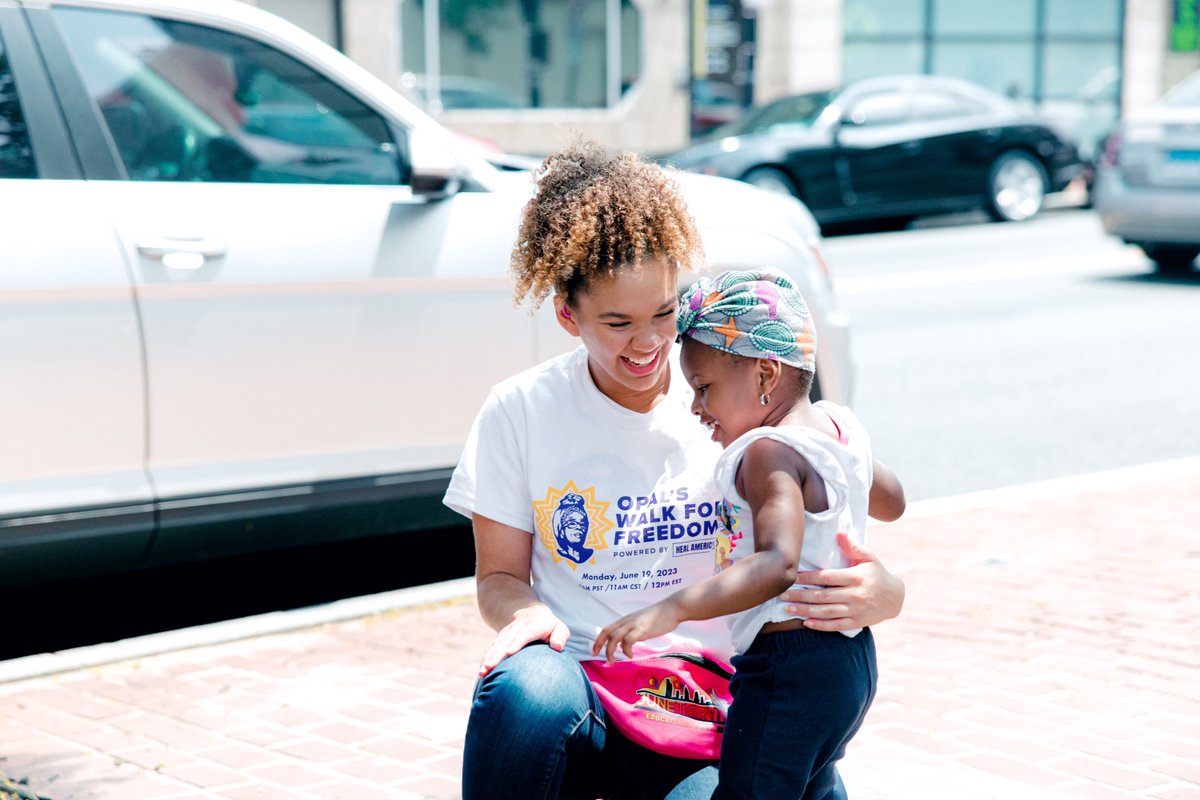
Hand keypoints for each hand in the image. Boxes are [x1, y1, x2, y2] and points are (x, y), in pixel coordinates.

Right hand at [478, 604, 569, 676]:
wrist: (530, 613)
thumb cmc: (548, 626)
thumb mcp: (558, 628)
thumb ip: (560, 635)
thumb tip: (556, 646)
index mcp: (532, 625)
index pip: (523, 633)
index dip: (516, 643)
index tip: (509, 653)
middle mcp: (516, 628)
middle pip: (505, 641)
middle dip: (496, 654)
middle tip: (490, 668)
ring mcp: (506, 634)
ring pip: (495, 645)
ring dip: (488, 658)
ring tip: (482, 672)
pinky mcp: (499, 640)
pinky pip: (491, 649)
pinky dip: (485, 660)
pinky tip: (481, 673)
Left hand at [592, 601, 683, 663]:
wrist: (673, 608)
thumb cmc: (661, 616)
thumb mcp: (642, 622)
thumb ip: (634, 630)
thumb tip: (629, 641)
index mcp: (626, 619)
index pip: (607, 628)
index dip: (599, 639)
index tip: (595, 649)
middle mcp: (627, 621)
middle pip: (607, 631)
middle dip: (599, 644)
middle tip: (595, 655)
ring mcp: (634, 624)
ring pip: (614, 637)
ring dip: (610, 650)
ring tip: (612, 661)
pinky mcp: (642, 629)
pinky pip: (628, 641)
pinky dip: (626, 650)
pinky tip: (630, 655)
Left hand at [782, 532, 904, 631]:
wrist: (895, 598)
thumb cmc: (877, 574)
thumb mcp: (869, 557)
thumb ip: (852, 546)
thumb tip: (839, 532)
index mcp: (856, 577)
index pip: (827, 577)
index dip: (809, 577)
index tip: (793, 577)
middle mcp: (855, 595)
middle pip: (823, 596)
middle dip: (801, 595)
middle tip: (782, 595)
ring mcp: (856, 610)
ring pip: (826, 612)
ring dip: (805, 610)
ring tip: (788, 608)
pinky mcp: (856, 622)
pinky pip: (835, 625)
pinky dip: (820, 625)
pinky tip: (805, 622)